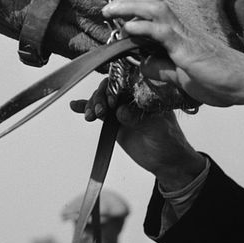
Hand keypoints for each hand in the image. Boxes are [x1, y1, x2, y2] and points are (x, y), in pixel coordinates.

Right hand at [70, 80, 204, 190]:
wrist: (166, 162)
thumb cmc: (168, 141)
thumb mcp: (157, 128)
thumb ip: (138, 118)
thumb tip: (120, 112)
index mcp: (146, 92)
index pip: (127, 80)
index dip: (116, 87)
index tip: (111, 100)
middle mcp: (132, 96)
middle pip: (110, 87)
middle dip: (101, 97)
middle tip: (100, 111)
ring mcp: (121, 108)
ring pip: (102, 99)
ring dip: (92, 104)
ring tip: (89, 115)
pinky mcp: (113, 120)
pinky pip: (98, 112)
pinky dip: (85, 107)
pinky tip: (75, 106)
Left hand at [103, 0, 243, 111]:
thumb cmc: (221, 80)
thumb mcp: (183, 77)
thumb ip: (162, 69)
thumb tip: (142, 64)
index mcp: (180, 35)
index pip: (154, 11)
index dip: (133, 7)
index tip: (114, 11)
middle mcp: (182, 29)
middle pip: (152, 2)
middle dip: (127, 1)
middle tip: (106, 7)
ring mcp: (185, 36)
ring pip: (155, 9)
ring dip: (130, 7)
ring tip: (110, 10)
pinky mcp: (188, 49)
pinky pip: (162, 32)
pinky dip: (142, 27)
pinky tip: (127, 29)